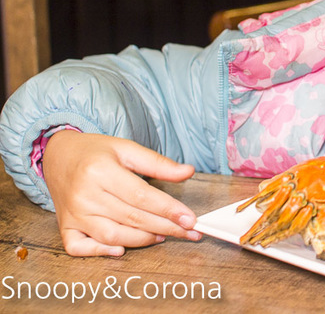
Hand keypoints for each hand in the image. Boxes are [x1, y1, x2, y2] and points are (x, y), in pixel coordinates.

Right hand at [42, 130, 200, 256]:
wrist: (58, 155)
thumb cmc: (95, 152)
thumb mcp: (127, 148)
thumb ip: (157, 163)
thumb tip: (188, 172)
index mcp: (100, 171)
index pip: (141, 196)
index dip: (168, 209)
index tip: (190, 219)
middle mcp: (84, 195)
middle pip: (131, 218)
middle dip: (165, 227)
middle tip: (189, 232)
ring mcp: (73, 214)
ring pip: (111, 235)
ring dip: (141, 240)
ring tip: (163, 235)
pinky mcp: (64, 226)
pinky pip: (79, 248)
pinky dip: (100, 252)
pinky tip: (121, 249)